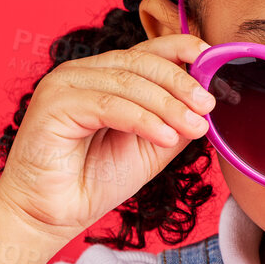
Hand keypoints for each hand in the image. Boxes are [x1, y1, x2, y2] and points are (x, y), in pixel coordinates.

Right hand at [0, 32, 215, 241]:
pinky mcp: (53, 104)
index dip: (180, 49)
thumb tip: (206, 105)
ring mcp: (65, 84)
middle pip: (141, 63)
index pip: (147, 52)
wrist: (53, 214)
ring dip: (167, 105)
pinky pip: (108, 105)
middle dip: (180, 83)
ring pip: (127, 83)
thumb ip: (174, 123)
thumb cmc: (95, 180)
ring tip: (194, 127)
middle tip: (208, 105)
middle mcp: (83, 73)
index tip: (211, 60)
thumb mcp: (150, 149)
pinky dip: (142, 120)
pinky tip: (165, 136)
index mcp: (105, 76)